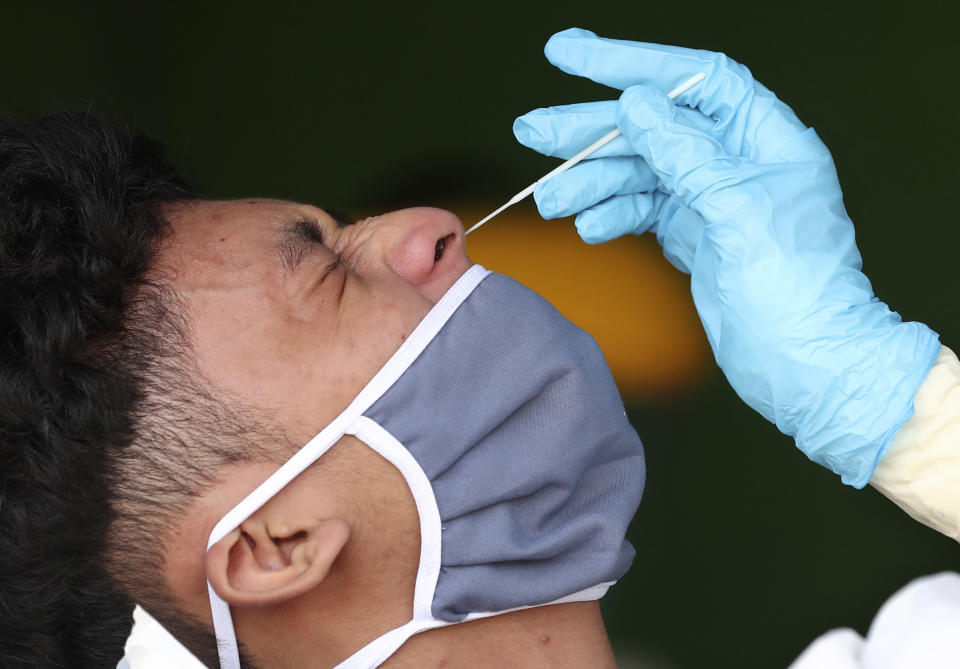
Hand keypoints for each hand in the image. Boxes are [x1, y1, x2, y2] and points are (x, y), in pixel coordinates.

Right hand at [514, 28, 939, 485]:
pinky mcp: (694, 236)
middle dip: (591, 129)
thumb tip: (638, 103)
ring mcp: (711, 200)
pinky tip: (588, 227)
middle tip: (531, 128)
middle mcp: (735, 162)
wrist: (806, 367)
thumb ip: (685, 154)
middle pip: (651, 126)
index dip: (629, 61)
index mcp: (764, 138)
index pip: (691, 79)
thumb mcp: (738, 211)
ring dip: (590, 183)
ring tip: (549, 198)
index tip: (569, 54)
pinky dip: (611, 216)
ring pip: (638, 173)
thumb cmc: (798, 292)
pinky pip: (640, 211)